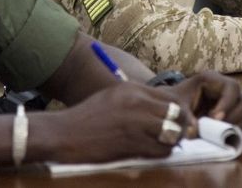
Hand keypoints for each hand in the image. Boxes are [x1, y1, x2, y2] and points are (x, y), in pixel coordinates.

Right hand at [39, 81, 193, 162]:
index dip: (176, 113)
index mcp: (133, 89)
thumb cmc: (87, 117)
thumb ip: (137, 100)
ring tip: (161, 144)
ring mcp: (135, 122)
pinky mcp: (131, 142)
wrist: (63, 133)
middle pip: (176, 113)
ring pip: (172, 133)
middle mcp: (137, 102)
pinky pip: (160, 149)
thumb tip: (161, 110)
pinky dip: (160, 153)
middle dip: (179, 126)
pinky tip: (150, 152)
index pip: (170, 98)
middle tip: (173, 135)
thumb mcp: (113, 97)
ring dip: (171, 141)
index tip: (173, 123)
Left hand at [165, 71, 241, 132]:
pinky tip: (221, 139)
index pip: (232, 88)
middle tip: (219, 129)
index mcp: (214, 81)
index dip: (227, 103)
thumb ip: (185, 117)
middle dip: (236, 117)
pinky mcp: (234, 120)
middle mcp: (228, 92)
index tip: (215, 118)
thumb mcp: (176, 105)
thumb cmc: (174, 102)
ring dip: (237, 128)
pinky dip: (235, 135)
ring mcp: (234, 106)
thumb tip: (194, 131)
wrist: (172, 109)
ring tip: (219, 136)